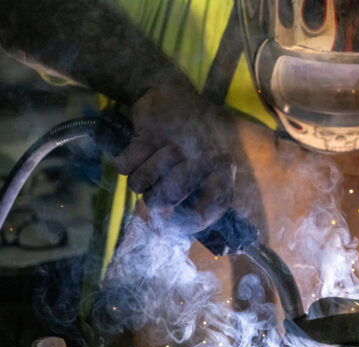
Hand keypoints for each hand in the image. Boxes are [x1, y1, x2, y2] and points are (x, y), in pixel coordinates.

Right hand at [114, 87, 235, 231]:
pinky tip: (135, 154)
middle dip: (153, 200)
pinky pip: (126, 166)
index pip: (212, 207)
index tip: (175, 224)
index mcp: (222, 168)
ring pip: (142, 183)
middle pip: (166, 198)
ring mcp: (177, 143)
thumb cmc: (189, 140)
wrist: (170, 93)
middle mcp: (204, 156)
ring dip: (138, 181)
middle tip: (154, 191)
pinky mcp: (151, 131)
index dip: (191, 223)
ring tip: (147, 168)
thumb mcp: (204, 164)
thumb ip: (194, 196)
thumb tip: (168, 231)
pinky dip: (125, 165)